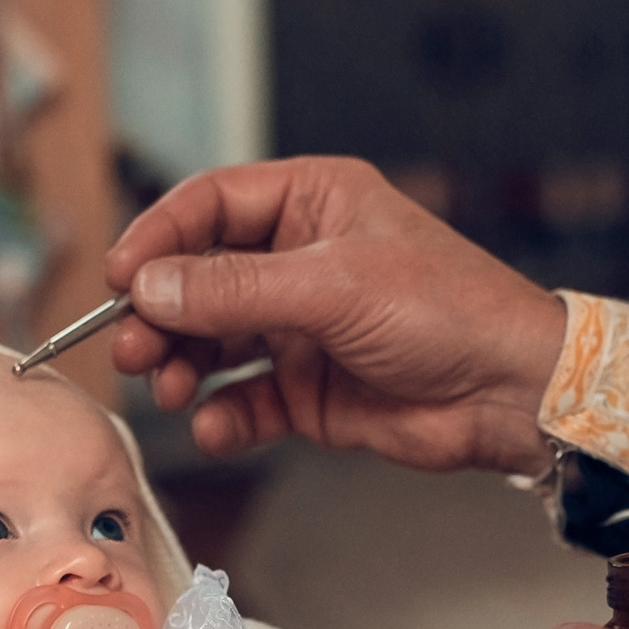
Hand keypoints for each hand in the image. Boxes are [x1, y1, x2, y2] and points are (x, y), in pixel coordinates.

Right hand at [103, 158, 566, 473]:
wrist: (507, 393)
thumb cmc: (448, 311)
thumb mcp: (333, 285)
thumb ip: (234, 288)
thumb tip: (149, 286)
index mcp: (311, 203)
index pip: (210, 205)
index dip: (158, 238)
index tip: (120, 279)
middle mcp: (299, 260)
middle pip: (198, 278)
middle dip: (160, 314)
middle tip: (132, 348)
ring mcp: (301, 327)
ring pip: (212, 341)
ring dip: (182, 366)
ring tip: (169, 389)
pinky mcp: (309, 390)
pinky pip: (245, 399)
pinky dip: (223, 415)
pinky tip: (216, 425)